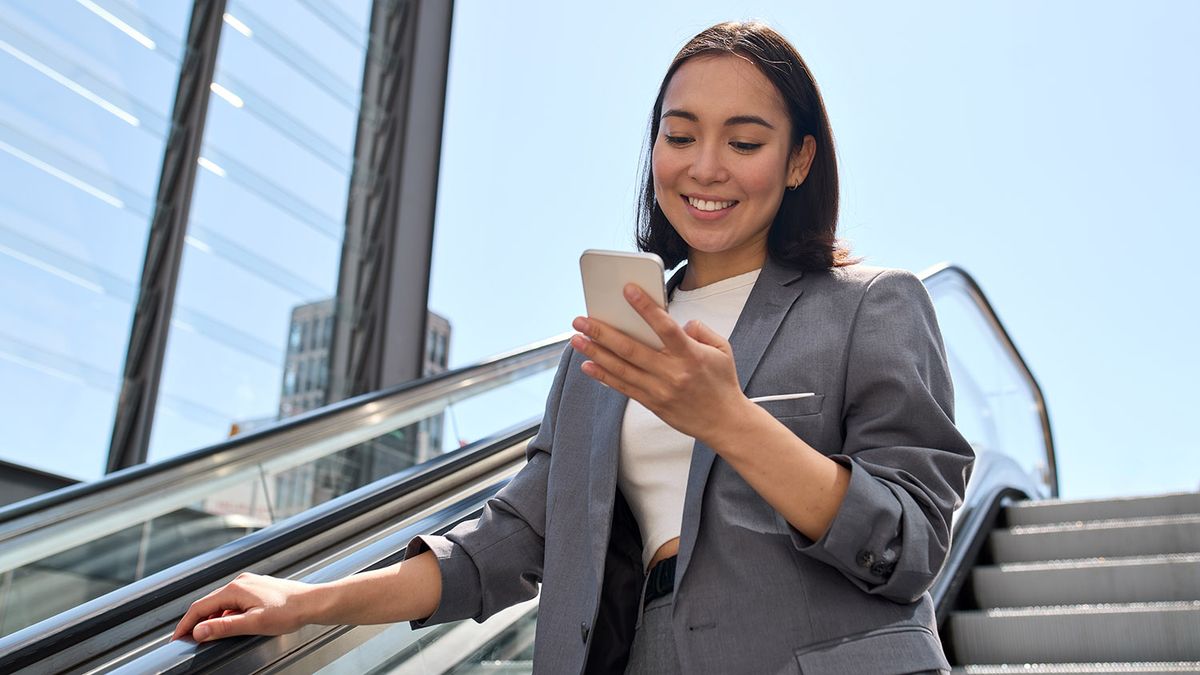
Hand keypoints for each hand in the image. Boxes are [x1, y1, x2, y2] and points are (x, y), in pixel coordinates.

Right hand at [171, 572, 324, 642]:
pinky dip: (226, 614)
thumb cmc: (288, 611)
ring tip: (207, 635)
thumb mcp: (253, 623)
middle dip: (197, 621)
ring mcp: (249, 584)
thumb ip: (224, 627)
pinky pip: (234, 601)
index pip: (200, 606)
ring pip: (222, 603)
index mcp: (235, 589)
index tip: (178, 637)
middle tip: (189, 639)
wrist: (312, 603)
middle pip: (209, 603)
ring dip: (212, 618)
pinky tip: (231, 624)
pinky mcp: (257, 589)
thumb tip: (199, 631)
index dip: (187, 623)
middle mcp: (240, 582)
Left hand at [570, 284, 750, 444]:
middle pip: (631, 349)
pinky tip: (587, 365)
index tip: (627, 290)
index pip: (665, 327)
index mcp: (690, 355)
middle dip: (602, 332)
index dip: (645, 307)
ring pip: (621, 369)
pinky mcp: (652, 403)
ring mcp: (659, 390)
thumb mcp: (722, 350)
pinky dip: (603, 376)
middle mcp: (672, 373)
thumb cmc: (722, 383)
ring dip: (595, 352)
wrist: (725, 422)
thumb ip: (700, 330)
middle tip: (581, 319)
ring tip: (576, 339)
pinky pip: (623, 388)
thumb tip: (678, 323)